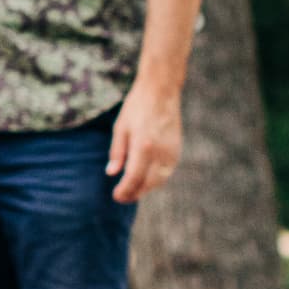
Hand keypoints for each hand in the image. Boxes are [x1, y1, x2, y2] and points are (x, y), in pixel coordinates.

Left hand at [108, 78, 182, 201]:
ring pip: (159, 181)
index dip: (125, 191)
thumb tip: (111, 173)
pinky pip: (166, 172)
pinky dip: (156, 180)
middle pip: (147, 184)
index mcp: (143, 146)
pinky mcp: (177, 150)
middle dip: (134, 193)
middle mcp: (160, 152)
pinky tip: (145, 179)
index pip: (134, 178)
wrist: (161, 91)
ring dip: (145, 188)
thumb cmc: (137, 107)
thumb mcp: (120, 128)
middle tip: (122, 197)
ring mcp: (171, 152)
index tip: (116, 197)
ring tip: (132, 190)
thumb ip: (117, 152)